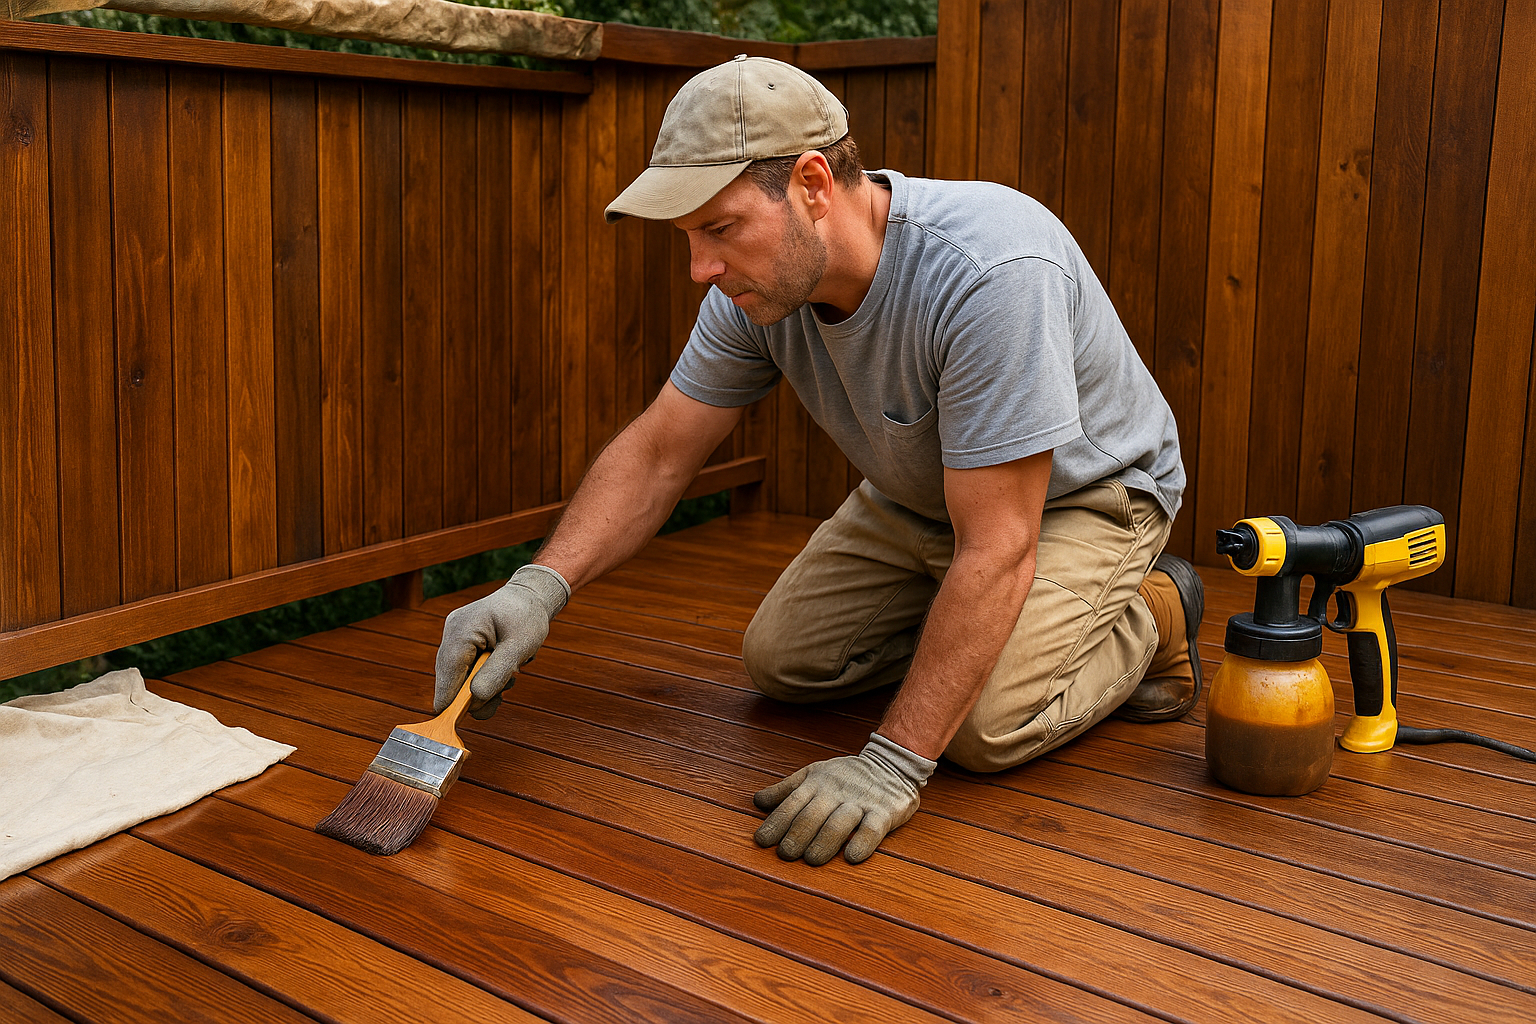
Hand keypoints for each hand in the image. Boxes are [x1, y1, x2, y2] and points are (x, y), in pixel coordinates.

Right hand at [434, 564, 569, 719]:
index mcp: (462, 628)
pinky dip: (484, 676)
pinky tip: (502, 668)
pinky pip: (466, 670)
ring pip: (460, 677)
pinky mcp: (461, 644)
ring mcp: (454, 637)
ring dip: (486, 683)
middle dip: (478, 691)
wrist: (530, 598)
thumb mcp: (519, 646)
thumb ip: (497, 673)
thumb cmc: (527, 617)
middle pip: (452, 677)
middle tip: (505, 689)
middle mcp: (452, 632)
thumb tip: (474, 699)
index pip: (448, 671)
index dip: (451, 698)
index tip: (454, 720)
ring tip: (510, 671)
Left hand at [752, 733, 936, 864]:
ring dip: (824, 842)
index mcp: (816, 783)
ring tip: (812, 860)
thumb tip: (757, 802)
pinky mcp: (884, 812)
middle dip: (797, 835)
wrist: (891, 763)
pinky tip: (852, 857)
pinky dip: (863, 842)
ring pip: (839, 823)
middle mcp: (836, 792)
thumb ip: (786, 790)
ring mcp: (860, 802)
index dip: (776, 822)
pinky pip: (873, 829)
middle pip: (812, 815)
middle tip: (785, 854)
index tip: (761, 841)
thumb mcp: (814, 774)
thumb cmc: (846, 775)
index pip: (792, 804)